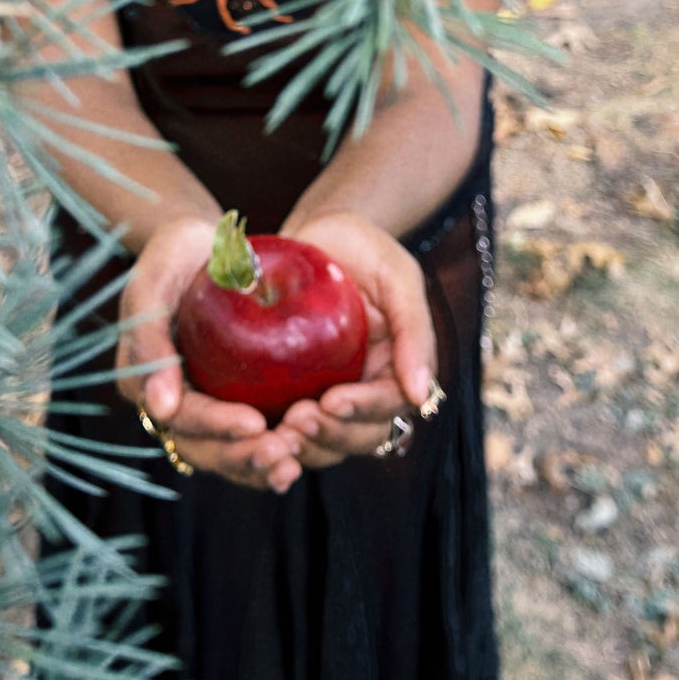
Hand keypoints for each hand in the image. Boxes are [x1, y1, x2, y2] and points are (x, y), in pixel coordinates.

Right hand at [116, 214, 304, 491]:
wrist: (207, 243)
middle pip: (203, 448)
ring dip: (258, 467)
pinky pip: (249, 438)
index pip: (180, 416)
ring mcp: (202, 405)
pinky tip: (301, 456)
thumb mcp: (154, 281)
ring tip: (293, 464)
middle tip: (283, 456)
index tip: (254, 424)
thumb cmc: (176, 252)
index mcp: (142, 379)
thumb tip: (160, 409)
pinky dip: (272, 453)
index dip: (215, 426)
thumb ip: (148, 337)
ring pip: (227, 454)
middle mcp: (169, 402)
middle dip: (242, 458)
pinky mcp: (231, 401)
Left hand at [274, 211, 435, 469]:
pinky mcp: (297, 391)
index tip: (331, 402)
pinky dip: (280, 437)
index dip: (363, 410)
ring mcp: (332, 391)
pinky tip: (256, 432)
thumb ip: (414, 329)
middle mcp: (368, 387)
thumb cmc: (361, 246)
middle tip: (296, 420)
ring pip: (329, 442)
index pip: (389, 404)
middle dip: (332, 435)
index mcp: (397, 365)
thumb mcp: (396, 275)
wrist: (313, 233)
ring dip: (306, 445)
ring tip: (277, 432)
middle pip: (361, 435)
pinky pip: (293, 428)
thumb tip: (422, 396)